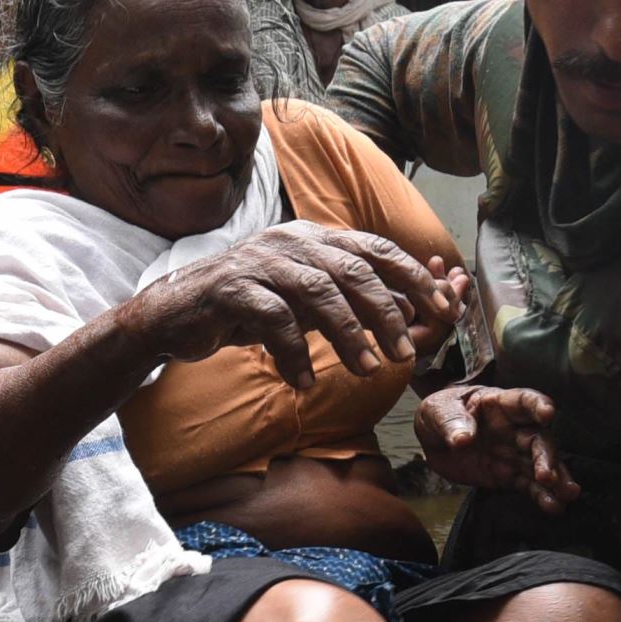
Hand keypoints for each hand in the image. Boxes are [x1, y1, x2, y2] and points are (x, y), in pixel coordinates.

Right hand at [125, 227, 453, 387]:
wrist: (175, 313)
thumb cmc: (247, 307)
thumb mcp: (305, 302)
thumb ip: (349, 302)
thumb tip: (409, 312)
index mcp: (315, 239)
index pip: (377, 249)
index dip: (415, 277)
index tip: (444, 308)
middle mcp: (291, 242)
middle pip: (353, 269)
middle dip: (386, 311)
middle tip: (405, 352)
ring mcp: (260, 262)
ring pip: (318, 292)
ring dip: (348, 334)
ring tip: (367, 369)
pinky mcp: (231, 289)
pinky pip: (273, 319)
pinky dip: (293, 352)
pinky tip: (302, 382)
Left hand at [416, 385, 579, 511]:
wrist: (433, 440)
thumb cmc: (440, 414)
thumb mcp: (437, 411)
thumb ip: (451, 422)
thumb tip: (463, 438)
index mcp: (499, 404)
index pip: (523, 401)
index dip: (538, 405)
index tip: (548, 414)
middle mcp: (515, 428)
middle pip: (538, 439)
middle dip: (547, 457)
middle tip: (549, 476)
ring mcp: (514, 453)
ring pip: (541, 465)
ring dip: (556, 479)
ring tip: (568, 495)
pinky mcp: (509, 476)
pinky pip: (529, 486)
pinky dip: (542, 496)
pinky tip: (553, 506)